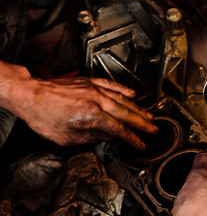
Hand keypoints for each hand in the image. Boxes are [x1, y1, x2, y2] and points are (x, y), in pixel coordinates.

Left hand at [0, 61, 156, 149]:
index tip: (141, 144)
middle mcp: (98, 101)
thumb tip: (109, 137)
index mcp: (93, 116)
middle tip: (154, 129)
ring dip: (138, 109)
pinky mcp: (90, 83)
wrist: (32, 95)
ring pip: (123, 100)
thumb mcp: (68, 138)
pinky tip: (132, 94)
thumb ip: (93, 137)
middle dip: (142, 123)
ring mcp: (95, 90)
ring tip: (148, 115)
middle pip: (127, 114)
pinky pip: (112, 85)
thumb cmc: (45, 116)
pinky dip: (124, 90)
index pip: (119, 130)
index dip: (133, 138)